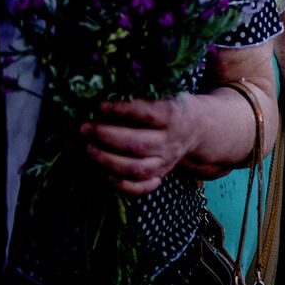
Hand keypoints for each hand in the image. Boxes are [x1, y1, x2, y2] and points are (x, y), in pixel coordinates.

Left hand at [82, 97, 198, 194]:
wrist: (199, 129)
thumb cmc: (172, 109)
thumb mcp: (166, 96)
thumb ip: (142, 99)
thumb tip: (105, 104)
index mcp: (173, 118)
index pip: (148, 114)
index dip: (123, 111)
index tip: (101, 106)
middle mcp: (170, 142)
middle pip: (138, 144)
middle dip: (106, 137)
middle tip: (85, 129)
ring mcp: (166, 162)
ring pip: (137, 168)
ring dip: (109, 160)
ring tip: (89, 149)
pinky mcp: (161, 175)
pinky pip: (142, 187)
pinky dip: (122, 185)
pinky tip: (106, 174)